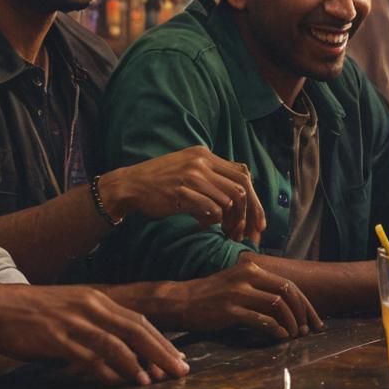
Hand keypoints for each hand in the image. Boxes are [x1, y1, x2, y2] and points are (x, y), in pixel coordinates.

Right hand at [0, 283, 189, 386]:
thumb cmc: (31, 312)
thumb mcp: (69, 310)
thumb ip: (93, 324)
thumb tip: (118, 350)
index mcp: (95, 299)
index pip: (137, 319)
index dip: (160, 339)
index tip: (178, 357)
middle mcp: (90, 306)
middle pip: (136, 329)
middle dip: (161, 351)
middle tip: (181, 371)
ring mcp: (74, 322)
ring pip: (117, 342)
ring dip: (140, 364)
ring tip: (158, 381)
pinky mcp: (57, 338)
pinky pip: (89, 355)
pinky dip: (109, 369)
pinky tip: (121, 381)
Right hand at [100, 147, 266, 242]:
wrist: (129, 185)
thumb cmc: (159, 182)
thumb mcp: (187, 168)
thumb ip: (211, 177)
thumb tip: (238, 198)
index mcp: (204, 154)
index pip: (243, 173)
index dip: (255, 199)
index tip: (258, 222)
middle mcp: (201, 162)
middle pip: (241, 187)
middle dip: (250, 214)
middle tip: (250, 234)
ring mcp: (192, 176)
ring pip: (229, 200)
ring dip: (232, 221)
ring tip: (226, 233)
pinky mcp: (182, 192)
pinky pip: (211, 209)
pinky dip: (213, 221)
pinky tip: (204, 226)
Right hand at [171, 260, 323, 339]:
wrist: (182, 301)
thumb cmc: (213, 297)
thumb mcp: (239, 285)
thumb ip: (261, 291)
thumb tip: (290, 308)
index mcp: (252, 269)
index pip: (289, 284)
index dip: (305, 304)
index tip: (313, 320)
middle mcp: (248, 276)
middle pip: (288, 291)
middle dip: (303, 313)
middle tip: (309, 331)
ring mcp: (238, 292)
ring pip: (278, 305)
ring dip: (291, 323)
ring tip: (294, 336)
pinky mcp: (230, 309)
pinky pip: (261, 320)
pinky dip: (275, 330)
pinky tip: (279, 338)